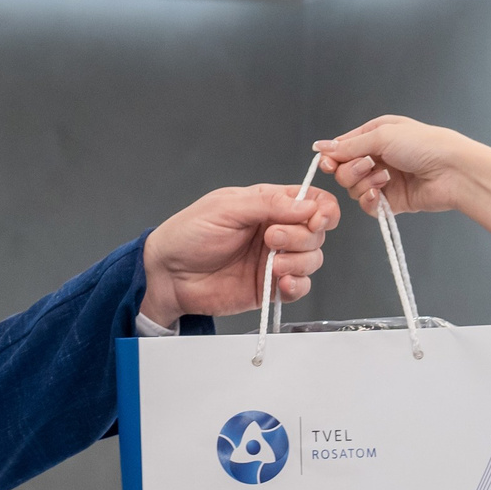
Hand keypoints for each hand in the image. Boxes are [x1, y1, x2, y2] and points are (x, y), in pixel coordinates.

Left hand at [138, 183, 339, 329]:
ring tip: (272, 265)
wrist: (167, 275)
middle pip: (316, 232)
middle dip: (301, 236)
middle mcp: (276, 231)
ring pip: (312, 259)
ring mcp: (274, 260)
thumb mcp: (226, 208)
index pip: (313, 201)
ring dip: (300, 261)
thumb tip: (308, 205)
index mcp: (268, 205)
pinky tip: (281, 282)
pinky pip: (300, 288)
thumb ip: (268, 204)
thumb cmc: (188, 234)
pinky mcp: (269, 288)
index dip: (323, 209)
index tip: (315, 218)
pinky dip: (298, 285)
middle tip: (271, 238)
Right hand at [309, 115, 489, 217]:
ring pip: (353, 188)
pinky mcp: (391, 201)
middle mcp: (378, 157)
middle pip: (343, 170)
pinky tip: (382, 195)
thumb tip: (321, 147)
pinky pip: (367, 206)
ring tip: (385, 179)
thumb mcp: (382, 136)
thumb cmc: (424, 145)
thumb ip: (349, 145)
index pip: (342, 148)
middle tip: (369, 166)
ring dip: (364, 184)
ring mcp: (384, 180)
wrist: (452, 171)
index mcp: (376, 135)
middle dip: (351, 171)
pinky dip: (371, 202)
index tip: (327, 164)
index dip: (332, 157)